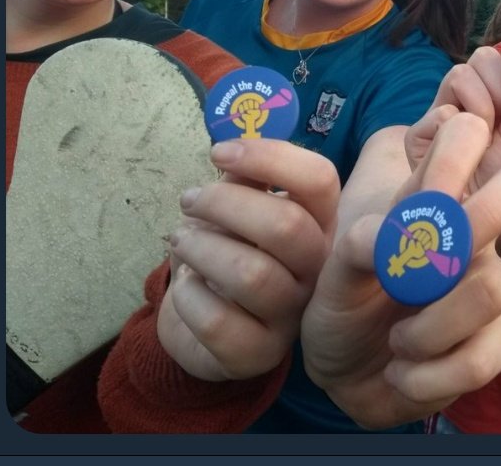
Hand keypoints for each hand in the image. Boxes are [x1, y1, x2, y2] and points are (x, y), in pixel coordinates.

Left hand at [158, 138, 337, 380]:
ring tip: (180, 241)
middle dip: (224, 203)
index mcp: (319, 222)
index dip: (271, 157)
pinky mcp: (259, 353)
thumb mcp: (239, 209)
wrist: (208, 327)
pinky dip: (188, 297)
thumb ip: (243, 177)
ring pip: (251, 274)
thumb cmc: (229, 252)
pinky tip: (185, 287)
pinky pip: (220, 321)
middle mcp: (317, 268)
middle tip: (188, 200)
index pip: (320, 179)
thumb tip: (235, 147)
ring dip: (201, 249)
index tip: (219, 152)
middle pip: (285, 225)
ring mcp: (292, 314)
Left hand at [301, 111, 500, 429]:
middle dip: (486, 214)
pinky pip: (483, 354)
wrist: (343, 375)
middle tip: (435, 262)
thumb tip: (388, 236)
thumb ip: (358, 243)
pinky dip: (428, 374)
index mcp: (430, 200)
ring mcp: (488, 283)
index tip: (422, 200)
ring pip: (491, 286)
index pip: (467, 133)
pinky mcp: (496, 341)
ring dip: (427, 330)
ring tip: (396, 343)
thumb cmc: (342, 306)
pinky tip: (403, 374)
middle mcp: (471, 233)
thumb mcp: (334, 271)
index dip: (458, 148)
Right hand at [404, 45, 500, 189]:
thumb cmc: (495, 177)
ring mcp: (435, 114)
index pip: (498, 57)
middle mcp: (459, 98)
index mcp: (486, 94)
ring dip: (482, 106)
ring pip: (460, 75)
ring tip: (485, 138)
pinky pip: (444, 112)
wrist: (472, 217)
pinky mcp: (416, 135)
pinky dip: (460, 130)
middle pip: (481, 57)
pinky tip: (465, 154)